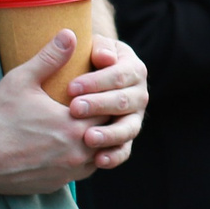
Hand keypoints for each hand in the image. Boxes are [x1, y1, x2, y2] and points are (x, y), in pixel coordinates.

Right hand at [0, 31, 97, 195]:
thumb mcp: (21, 80)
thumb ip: (49, 57)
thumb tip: (70, 33)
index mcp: (73, 125)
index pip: (108, 110)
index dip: (106, 97)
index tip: (101, 88)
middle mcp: (77, 153)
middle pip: (107, 134)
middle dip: (104, 119)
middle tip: (98, 105)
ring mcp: (68, 172)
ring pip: (99, 156)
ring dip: (96, 141)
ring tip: (89, 126)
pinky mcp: (57, 185)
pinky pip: (82, 173)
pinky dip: (83, 160)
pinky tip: (74, 147)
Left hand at [64, 36, 148, 176]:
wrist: (87, 80)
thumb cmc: (87, 60)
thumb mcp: (92, 49)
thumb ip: (98, 48)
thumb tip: (105, 58)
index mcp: (134, 69)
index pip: (119, 75)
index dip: (96, 82)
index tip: (70, 88)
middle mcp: (139, 94)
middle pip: (123, 101)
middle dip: (99, 106)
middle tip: (74, 109)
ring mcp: (135, 118)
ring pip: (128, 128)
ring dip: (109, 134)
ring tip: (88, 138)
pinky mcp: (126, 138)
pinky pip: (125, 150)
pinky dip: (114, 156)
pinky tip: (99, 161)